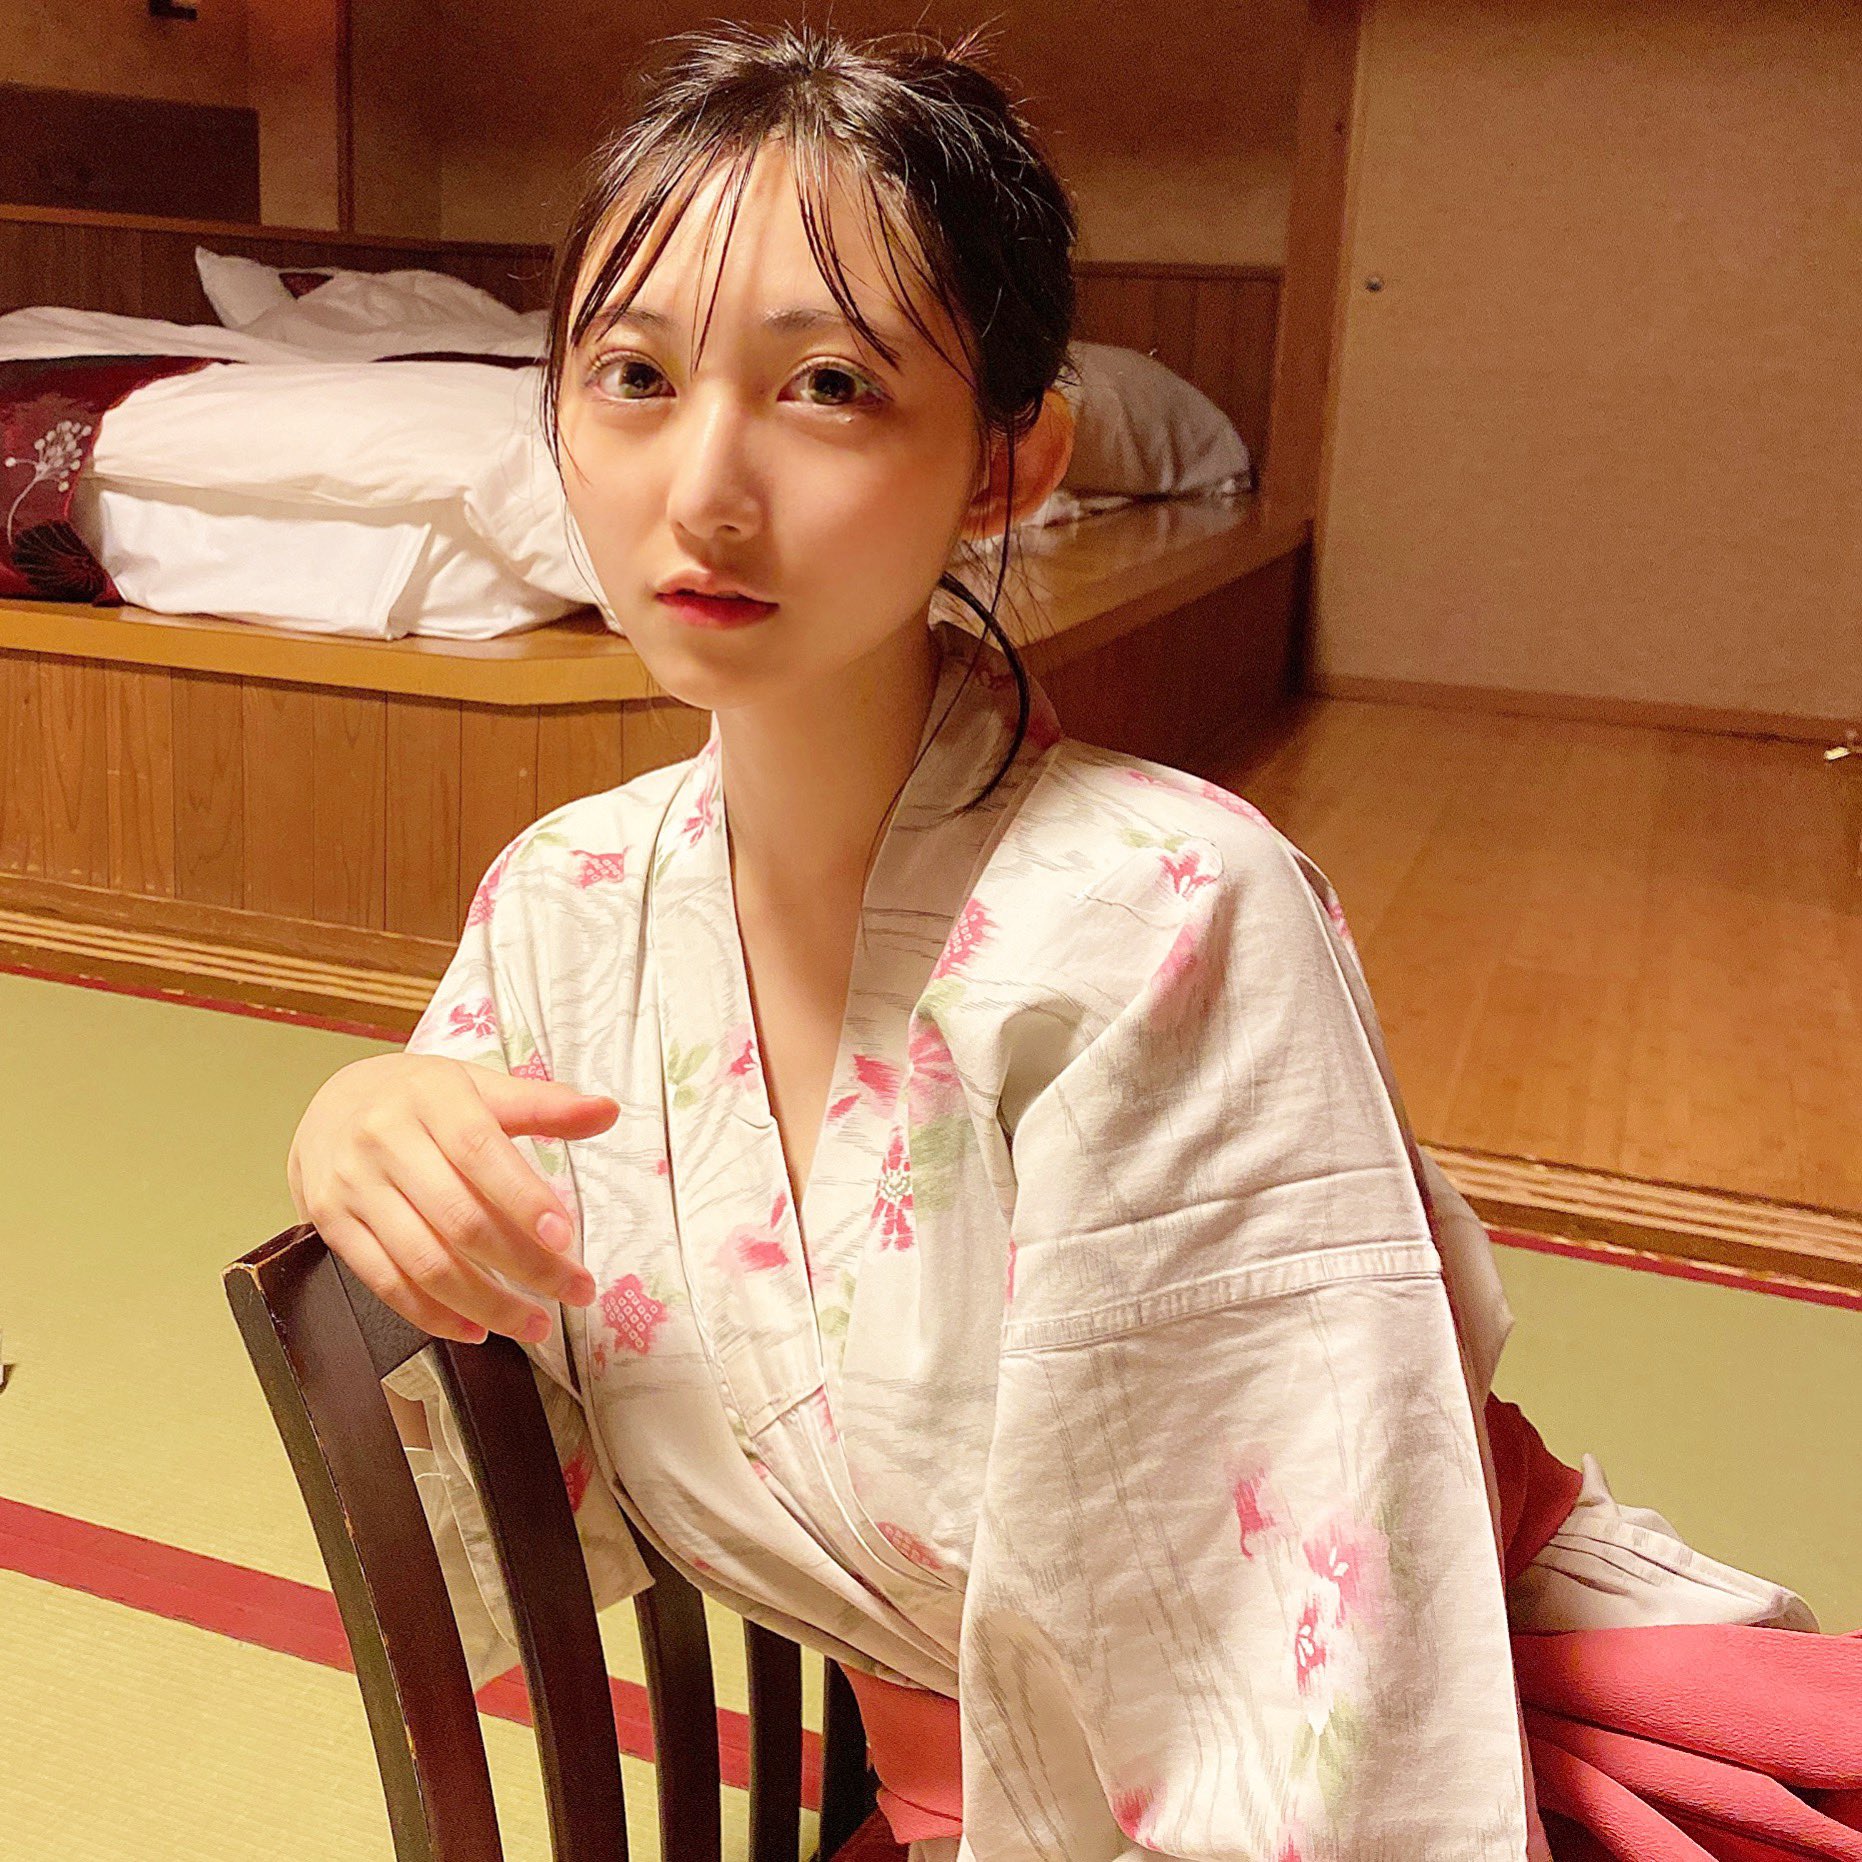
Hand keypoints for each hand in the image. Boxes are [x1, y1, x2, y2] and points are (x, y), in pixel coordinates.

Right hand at [286, 1052, 619, 1345]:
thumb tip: (606, 1110)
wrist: (330, 1104)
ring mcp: (354, 1186)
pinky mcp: (333, 1224)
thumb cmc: (420, 1098)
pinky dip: (433, 1315)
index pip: (479, 1151)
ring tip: (534, 1324)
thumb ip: (542, 1104)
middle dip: (525, 1263)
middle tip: (575, 1290)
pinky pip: (384, 1281)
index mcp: (431, 1098)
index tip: (565, 1237)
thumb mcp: (478, 1086)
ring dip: (486, 1302)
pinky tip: (476, 1328)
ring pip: (424, 1260)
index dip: (523, 1198)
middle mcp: (385, 1141)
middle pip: (459, 1217)